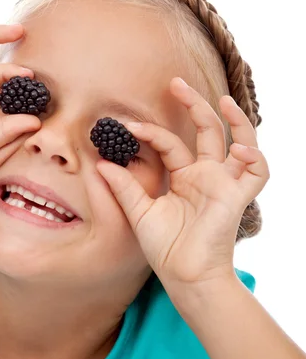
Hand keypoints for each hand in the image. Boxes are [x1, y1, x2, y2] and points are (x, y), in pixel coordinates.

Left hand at [96, 77, 269, 290]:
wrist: (182, 275)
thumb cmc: (163, 247)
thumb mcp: (139, 212)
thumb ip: (124, 187)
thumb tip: (102, 163)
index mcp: (183, 177)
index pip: (170, 143)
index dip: (150, 132)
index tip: (127, 128)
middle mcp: (205, 175)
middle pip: (206, 130)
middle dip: (194, 104)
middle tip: (175, 82)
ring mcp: (223, 183)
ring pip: (239, 142)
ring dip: (235, 120)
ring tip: (222, 100)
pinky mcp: (237, 197)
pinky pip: (256, 173)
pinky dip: (254, 158)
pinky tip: (239, 149)